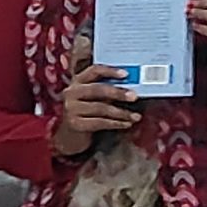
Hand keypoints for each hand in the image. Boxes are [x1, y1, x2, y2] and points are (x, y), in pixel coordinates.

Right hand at [52, 34, 138, 156]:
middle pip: (97, 89)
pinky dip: (115, 123)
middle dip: (118, 93)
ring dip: (121, 112)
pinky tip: (126, 124)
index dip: (110, 71)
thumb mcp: (93, 98)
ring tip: (135, 116)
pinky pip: (99, 122)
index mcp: (77, 81)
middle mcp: (71, 93)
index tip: (126, 74)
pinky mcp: (75, 124)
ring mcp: (71, 108)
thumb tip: (130, 89)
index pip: (93, 70)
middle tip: (134, 96)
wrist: (70, 135)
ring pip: (100, 108)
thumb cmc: (87, 112)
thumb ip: (106, 91)